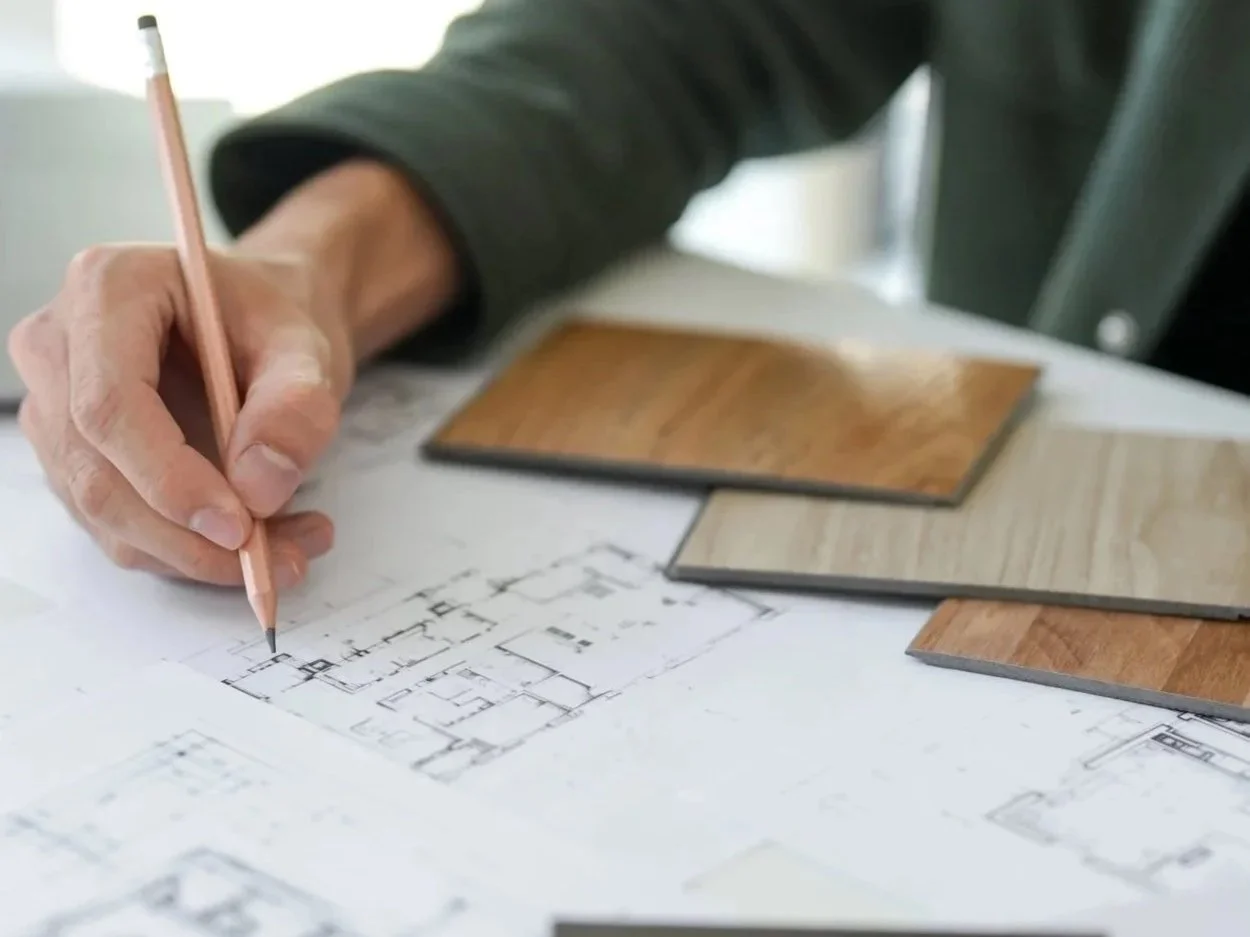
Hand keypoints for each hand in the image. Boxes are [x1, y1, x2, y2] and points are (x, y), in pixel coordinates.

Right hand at [8, 244, 353, 587]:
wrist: (260, 321)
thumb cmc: (271, 319)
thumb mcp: (306, 347)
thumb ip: (296, 406)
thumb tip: (260, 489)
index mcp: (107, 290)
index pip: (109, 406)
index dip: (168, 480)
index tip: (238, 528)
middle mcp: (58, 345)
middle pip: (95, 471)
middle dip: (186, 536)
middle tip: (275, 560)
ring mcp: (54, 405)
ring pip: (102, 512)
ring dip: (194, 554)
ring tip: (289, 550)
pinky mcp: (72, 456)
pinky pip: (117, 526)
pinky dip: (187, 551)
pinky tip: (260, 542)